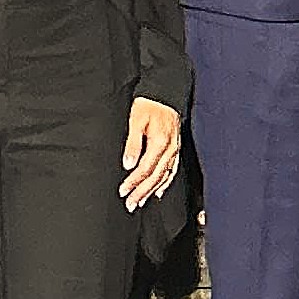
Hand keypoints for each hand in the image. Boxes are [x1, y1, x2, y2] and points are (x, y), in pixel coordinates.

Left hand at [120, 98, 183, 213]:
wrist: (164, 93)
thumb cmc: (148, 105)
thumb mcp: (135, 120)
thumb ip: (132, 143)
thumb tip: (128, 164)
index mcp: (160, 143)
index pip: (145, 169)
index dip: (133, 182)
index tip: (123, 191)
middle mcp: (170, 150)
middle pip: (155, 177)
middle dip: (142, 192)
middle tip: (130, 204)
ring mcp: (174, 151)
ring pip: (163, 177)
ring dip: (151, 191)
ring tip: (141, 202)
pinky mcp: (175, 149)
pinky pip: (172, 171)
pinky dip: (165, 183)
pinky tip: (159, 191)